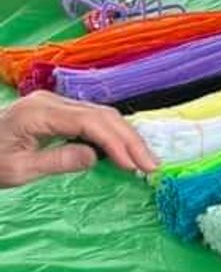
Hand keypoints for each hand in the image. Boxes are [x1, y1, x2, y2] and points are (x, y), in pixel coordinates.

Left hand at [0, 91, 156, 187]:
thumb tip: (96, 157)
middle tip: (151, 165)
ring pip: (100, 114)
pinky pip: (91, 118)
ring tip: (143, 160)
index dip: (116, 143)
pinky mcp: (56, 110)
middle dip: (129, 139)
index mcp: (39, 113)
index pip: (89, 123)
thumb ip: (58, 161)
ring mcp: (54, 103)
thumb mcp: (18, 170)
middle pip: (101, 115)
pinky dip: (111, 134)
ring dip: (125, 136)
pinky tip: (122, 150)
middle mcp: (50, 101)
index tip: (134, 165)